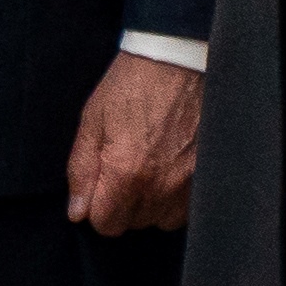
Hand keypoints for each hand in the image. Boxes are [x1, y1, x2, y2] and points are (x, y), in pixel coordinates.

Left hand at [65, 50, 199, 234]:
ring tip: (145, 167)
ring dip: (148, 203)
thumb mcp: (92, 120)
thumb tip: (77, 212)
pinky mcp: (208, 178)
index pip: (106, 225)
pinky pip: (185, 211)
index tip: (98, 185)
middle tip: (120, 168)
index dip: (96, 208)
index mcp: (126, 173)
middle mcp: (161, 187)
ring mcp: (189, 186)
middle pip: (132, 224)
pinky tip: (166, 170)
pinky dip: (173, 199)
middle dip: (121, 204)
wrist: (178, 61)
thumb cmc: (131, 85)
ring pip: (159, 221)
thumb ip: (82, 169)